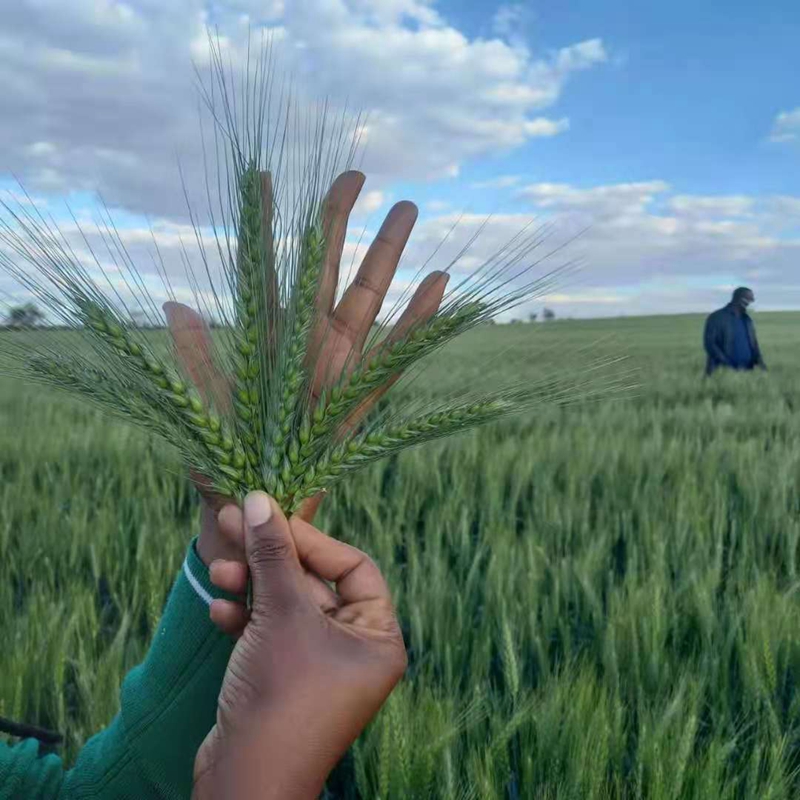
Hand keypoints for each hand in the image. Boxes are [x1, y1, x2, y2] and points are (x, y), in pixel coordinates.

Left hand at [165, 170, 447, 564]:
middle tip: (356, 173)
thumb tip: (176, 304)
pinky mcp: (366, 395)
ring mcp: (340, 367)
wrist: (259, 513)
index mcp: (264, 343)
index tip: (265, 176)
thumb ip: (198, 360)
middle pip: (324, 270)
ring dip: (387, 256)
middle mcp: (305, 345)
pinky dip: (420, 319)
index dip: (265, 226)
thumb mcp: (202, 412)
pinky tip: (438, 282)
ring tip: (407, 209)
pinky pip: (398, 351)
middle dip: (339, 222)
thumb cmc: (223, 465)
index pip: (264, 272)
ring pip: (367, 298)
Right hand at [191, 492, 406, 799]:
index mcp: (377, 637)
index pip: (354, 566)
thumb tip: (260, 498)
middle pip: (313, 583)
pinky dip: (244, 618)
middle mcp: (353, 650)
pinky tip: (219, 609)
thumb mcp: (280, 614)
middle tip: (234, 523)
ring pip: (285, 606)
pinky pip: (268, 633)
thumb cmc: (281, 696)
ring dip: (251, 585)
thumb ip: (273, 554)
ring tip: (218, 567)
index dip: (313, 539)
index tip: (273, 517)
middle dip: (271, 558)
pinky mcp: (283, 678)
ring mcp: (317, 666)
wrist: (243, 782)